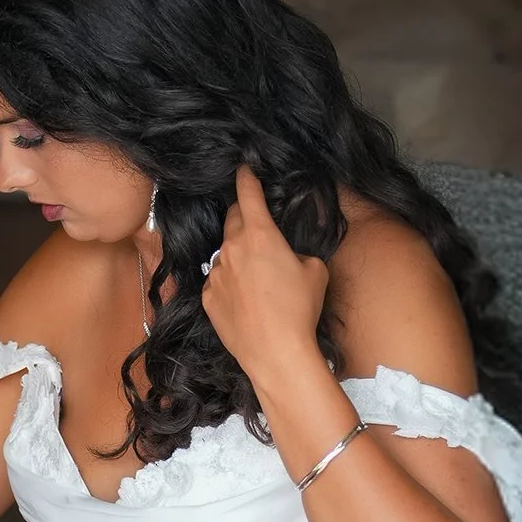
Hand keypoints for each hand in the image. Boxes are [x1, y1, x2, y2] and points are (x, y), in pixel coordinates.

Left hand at [200, 166, 330, 396]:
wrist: (276, 352)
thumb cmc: (300, 309)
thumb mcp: (314, 270)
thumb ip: (296, 253)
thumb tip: (286, 259)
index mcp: (258, 234)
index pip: (248, 194)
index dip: (246, 178)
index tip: (243, 168)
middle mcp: (231, 249)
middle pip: (232, 220)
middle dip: (242, 215)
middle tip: (255, 220)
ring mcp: (215, 275)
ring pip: (224, 254)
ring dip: (237, 255)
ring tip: (257, 275)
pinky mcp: (207, 299)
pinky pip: (217, 281)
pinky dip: (229, 282)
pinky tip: (246, 299)